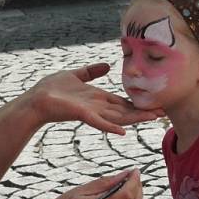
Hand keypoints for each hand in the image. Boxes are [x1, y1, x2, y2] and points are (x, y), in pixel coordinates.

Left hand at [25, 63, 162, 135]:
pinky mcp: (81, 114)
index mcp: (97, 98)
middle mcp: (97, 107)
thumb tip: (108, 66)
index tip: (154, 103)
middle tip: (163, 113)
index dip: (138, 104)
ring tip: (153, 118)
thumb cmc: (51, 89)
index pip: (121, 102)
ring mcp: (90, 112)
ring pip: (117, 117)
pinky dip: (110, 127)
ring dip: (134, 119)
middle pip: (124, 111)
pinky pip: (98, 122)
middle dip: (143, 112)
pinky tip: (124, 132)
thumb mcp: (75, 75)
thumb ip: (91, 72)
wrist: (35, 99)